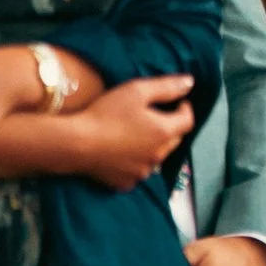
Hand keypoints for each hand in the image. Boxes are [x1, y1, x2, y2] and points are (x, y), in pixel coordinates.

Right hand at [68, 75, 196, 189]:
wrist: (75, 144)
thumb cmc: (106, 114)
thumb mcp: (136, 91)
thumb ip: (166, 87)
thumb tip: (190, 82)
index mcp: (165, 133)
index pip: (188, 120)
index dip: (185, 108)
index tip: (178, 102)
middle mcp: (159, 155)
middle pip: (173, 139)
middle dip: (169, 126)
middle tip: (155, 116)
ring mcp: (143, 172)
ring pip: (156, 156)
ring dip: (152, 146)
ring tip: (136, 134)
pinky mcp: (126, 182)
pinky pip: (137, 171)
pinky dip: (135, 161)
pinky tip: (122, 152)